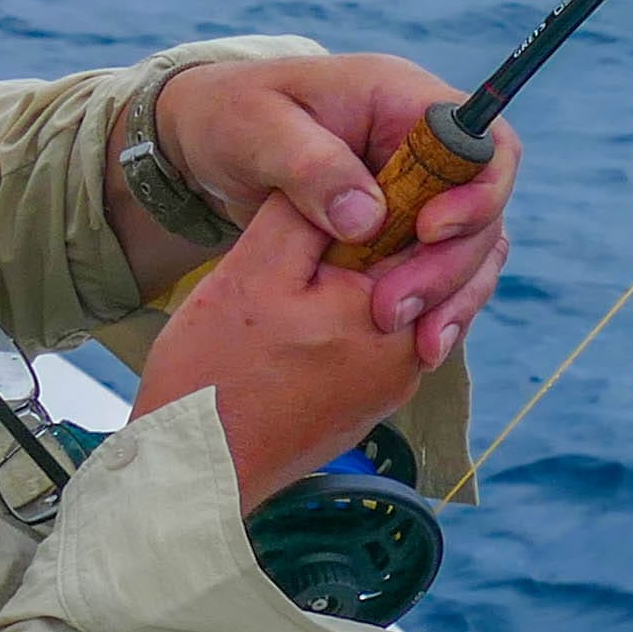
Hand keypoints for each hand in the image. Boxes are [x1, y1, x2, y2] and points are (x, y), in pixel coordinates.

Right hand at [129, 200, 439, 508]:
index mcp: (398, 316)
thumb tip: (350, 174)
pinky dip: (369, 309)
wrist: (194, 467)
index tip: (378, 165)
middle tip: (354, 199)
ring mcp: (393, 387)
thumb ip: (309, 214)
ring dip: (384, 269)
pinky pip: (388, 339)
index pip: (438, 231)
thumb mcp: (256, 268)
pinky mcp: (368, 405)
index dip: (412, 188)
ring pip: (412, 305)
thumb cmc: (217, 371)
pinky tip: (323, 295)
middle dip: (403, 228)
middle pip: (433, 270)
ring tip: (330, 245)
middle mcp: (413, 357)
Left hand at [146, 53, 517, 367]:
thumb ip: (309, 165)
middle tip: (395, 309)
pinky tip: (417, 346)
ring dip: (451, 296)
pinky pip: (443, 272)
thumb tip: (370, 220)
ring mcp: (419, 191)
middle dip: (451, 265)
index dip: (476, 191)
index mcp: (401, 101)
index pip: (483, 142)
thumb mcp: (254, 129)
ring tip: (418, 344)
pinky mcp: (403, 232)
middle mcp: (424, 147)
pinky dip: (436, 308)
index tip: (429, 233)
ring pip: (472, 248)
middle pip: (483, 208)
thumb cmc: (228, 117)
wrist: (205, 144)